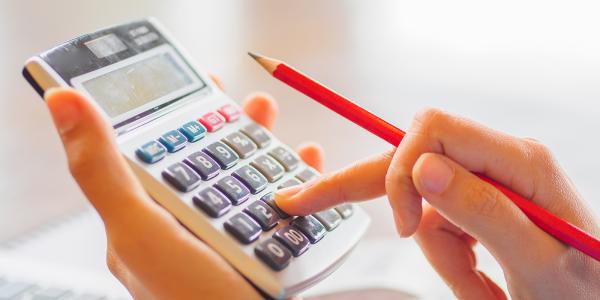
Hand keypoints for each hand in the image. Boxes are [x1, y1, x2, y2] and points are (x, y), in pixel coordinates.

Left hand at [44, 77, 323, 299]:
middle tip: (250, 100)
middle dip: (230, 125)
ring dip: (266, 146)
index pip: (154, 152)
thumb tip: (63, 103)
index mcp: (147, 219)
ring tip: (279, 125)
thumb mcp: (142, 232)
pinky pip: (279, 206)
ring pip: (246, 179)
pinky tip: (308, 164)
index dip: (173, 114)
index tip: (197, 83)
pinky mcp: (262, 251)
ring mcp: (226, 239)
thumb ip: (105, 171)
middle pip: (207, 161)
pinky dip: (296, 180)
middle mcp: (185, 227)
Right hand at [276, 108, 599, 298]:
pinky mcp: (477, 205)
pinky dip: (448, 261)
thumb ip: (482, 210)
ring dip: (441, 254)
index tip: (403, 226)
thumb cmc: (587, 288)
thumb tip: (422, 166)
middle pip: (408, 156)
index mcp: (518, 160)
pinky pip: (435, 225)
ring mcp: (485, 183)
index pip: (432, 130)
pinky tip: (482, 280)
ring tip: (483, 287)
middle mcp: (498, 162)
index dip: (400, 169)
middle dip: (362, 186)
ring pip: (421, 204)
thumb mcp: (539, 260)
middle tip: (302, 201)